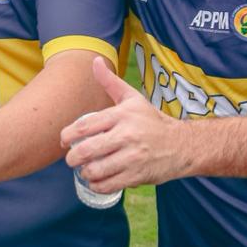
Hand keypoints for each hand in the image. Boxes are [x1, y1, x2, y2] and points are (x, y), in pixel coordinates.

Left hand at [61, 57, 191, 191]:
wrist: (181, 145)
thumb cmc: (151, 121)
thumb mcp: (132, 98)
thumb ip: (110, 82)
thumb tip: (95, 61)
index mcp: (121, 115)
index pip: (84, 126)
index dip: (67, 136)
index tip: (64, 141)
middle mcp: (126, 135)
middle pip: (87, 150)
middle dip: (72, 158)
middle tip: (71, 160)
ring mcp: (133, 157)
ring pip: (96, 170)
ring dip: (85, 173)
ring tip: (84, 170)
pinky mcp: (138, 175)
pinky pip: (109, 185)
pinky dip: (97, 185)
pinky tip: (96, 180)